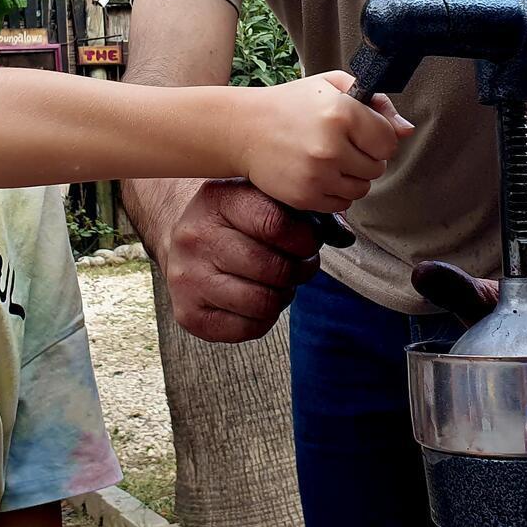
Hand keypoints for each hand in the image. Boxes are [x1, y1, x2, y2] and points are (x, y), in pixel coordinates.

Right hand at [161, 178, 326, 341]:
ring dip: (282, 296)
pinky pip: (248, 328)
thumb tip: (344, 236)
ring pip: (262, 302)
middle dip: (298, 270)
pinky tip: (256, 300)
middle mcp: (196, 238)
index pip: (276, 224)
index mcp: (217, 200)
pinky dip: (263, 319)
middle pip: (273, 268)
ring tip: (277, 283)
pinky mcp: (188, 313)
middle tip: (298, 266)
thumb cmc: (233, 219)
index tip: (309, 243)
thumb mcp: (258, 198)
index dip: (304, 239)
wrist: (182, 240)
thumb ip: (299, 210)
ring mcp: (188, 278)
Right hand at [238, 72, 412, 211]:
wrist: (243, 129)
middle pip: (377, 167)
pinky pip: (343, 204)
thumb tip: (406, 130)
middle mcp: (331, 147)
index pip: (389, 140)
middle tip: (340, 144)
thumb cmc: (291, 105)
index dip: (378, 136)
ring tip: (329, 159)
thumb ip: (376, 103)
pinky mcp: (306, 197)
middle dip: (365, 157)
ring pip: (362, 189)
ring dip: (352, 177)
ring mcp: (318, 175)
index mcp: (342, 113)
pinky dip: (336, 193)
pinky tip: (319, 174)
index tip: (361, 131)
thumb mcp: (332, 86)